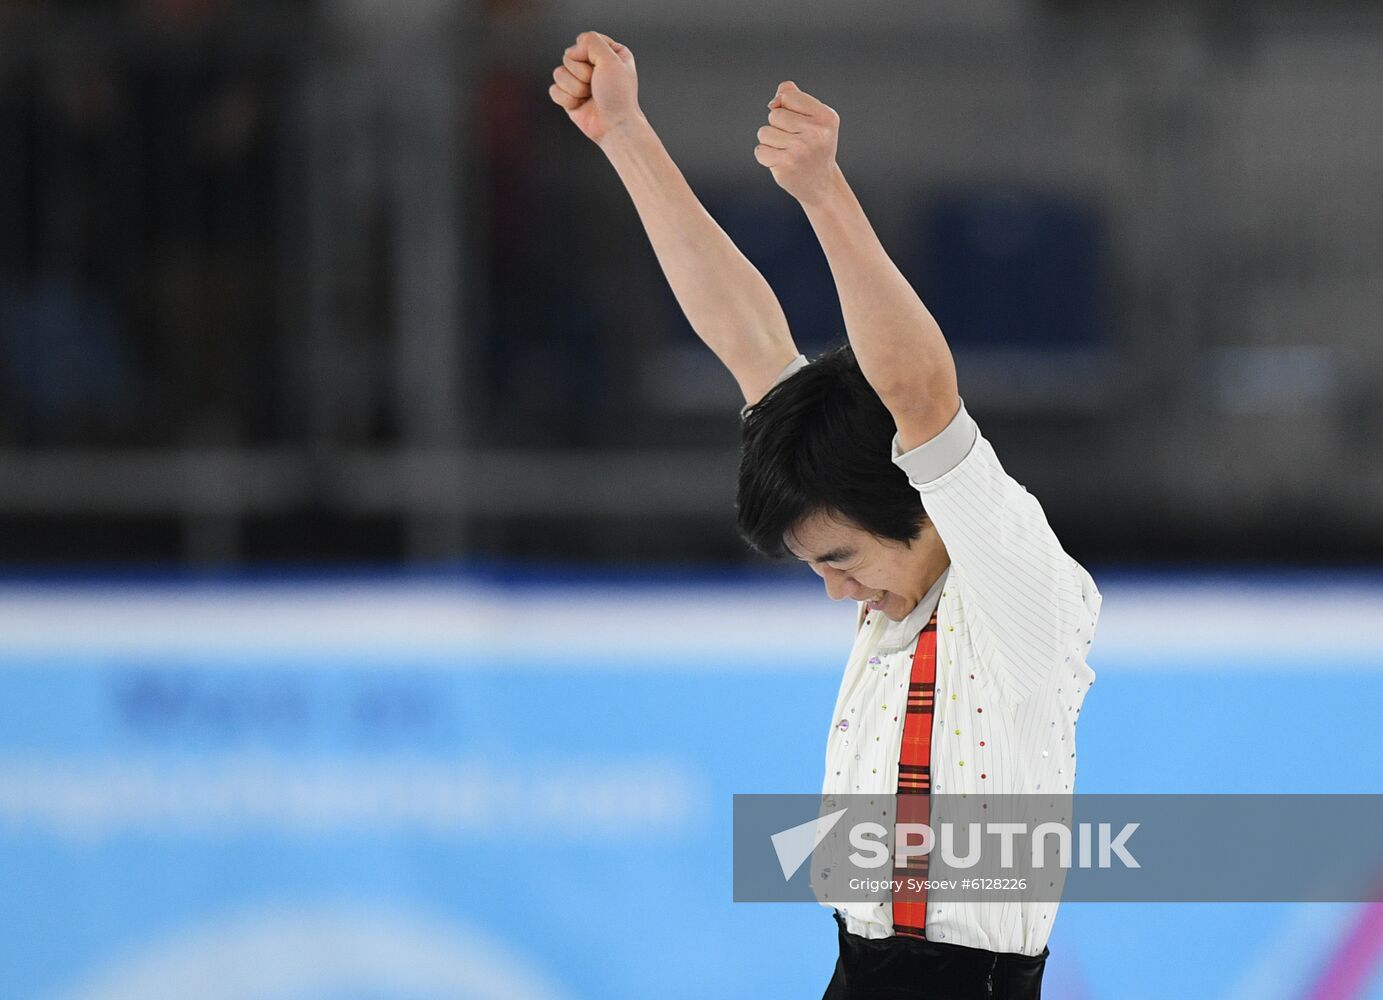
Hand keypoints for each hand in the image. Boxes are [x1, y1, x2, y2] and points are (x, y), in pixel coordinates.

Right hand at [548, 31, 642, 145]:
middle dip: (582, 73)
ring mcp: (579, 81)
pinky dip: (567, 99)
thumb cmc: (618, 96)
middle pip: (569, 57)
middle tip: (596, 85)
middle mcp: (593, 65)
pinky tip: (580, 104)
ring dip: (575, 88)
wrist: (614, 126)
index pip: (585, 40)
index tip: (601, 66)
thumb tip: (571, 51)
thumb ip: (591, 41)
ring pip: (559, 73)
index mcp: (608, 53)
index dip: (588, 52)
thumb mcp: (612, 59)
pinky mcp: (569, 96)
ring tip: (590, 95)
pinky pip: (554, 90)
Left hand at [753, 81, 840, 204]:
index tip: (798, 122)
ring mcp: (800, 150)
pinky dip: (766, 156)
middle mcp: (815, 133)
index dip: (786, 108)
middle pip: (774, 115)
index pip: (788, 96)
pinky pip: (760, 151)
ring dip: (770, 141)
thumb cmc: (815, 146)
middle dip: (778, 126)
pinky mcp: (786, 165)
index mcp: (826, 117)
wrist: (822, 184)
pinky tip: (780, 161)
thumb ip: (795, 98)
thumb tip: (774, 100)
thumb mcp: (815, 118)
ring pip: (764, 132)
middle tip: (794, 141)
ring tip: (787, 151)